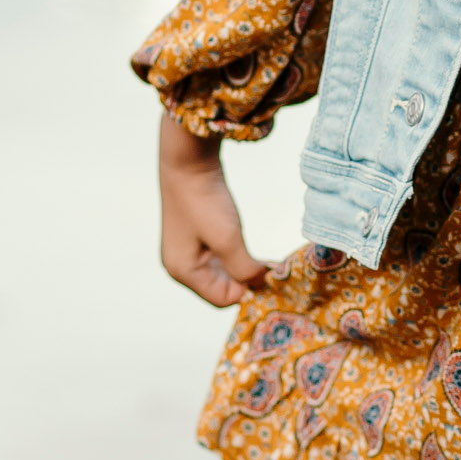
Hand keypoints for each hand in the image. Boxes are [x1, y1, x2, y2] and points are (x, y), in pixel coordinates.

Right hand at [157, 111, 268, 306]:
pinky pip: (223, 259)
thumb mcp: (228, 239)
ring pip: (225, 274)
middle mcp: (182, 266)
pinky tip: (260, 256)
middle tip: (278, 273)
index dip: (248, 291)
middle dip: (249, 282)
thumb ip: (244, 269)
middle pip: (222, 288)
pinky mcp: (198, 238)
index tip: (273, 278)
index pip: (222, 298)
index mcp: (183, 271)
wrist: (189, 161)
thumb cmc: (204, 201)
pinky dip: (241, 258)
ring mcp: (189, 252)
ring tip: (274, 265)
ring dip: (247, 270)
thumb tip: (260, 283)